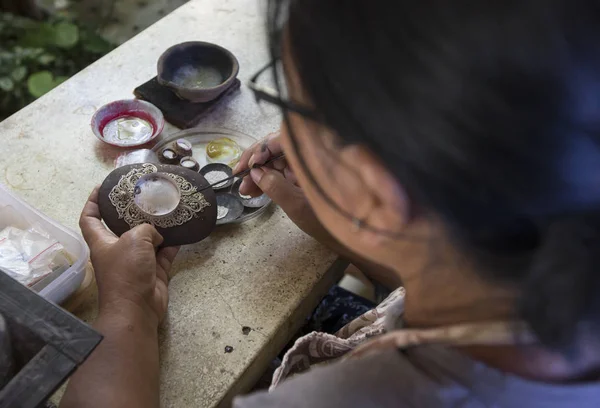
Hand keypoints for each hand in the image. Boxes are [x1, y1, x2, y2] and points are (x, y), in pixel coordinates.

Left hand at [79, 188, 178, 325]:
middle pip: (122, 227)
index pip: (89, 219)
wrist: (137, 308)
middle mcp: (117, 251)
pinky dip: (172, 245)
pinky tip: (181, 232)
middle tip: (145, 197)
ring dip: (157, 228)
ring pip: (147, 240)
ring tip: (167, 212)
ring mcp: (136, 262)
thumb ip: (145, 229)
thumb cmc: (126, 272)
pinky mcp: (153, 272)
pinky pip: (164, 254)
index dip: (92, 203)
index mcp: (102, 242)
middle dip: (132, 212)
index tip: (101, 189)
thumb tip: (156, 235)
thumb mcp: (134, 240)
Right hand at [234, 131, 327, 240]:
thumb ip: (275, 187)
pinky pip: (282, 173)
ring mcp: (307, 167)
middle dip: (256, 162)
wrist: (349, 236)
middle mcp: (310, 156)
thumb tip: (256, 172)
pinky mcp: (304, 177)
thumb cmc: (328, 222)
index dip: (262, 149)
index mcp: (314, 156)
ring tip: (244, 190)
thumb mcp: (298, 206)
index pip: (283, 139)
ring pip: (277, 162)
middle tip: (239, 177)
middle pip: (277, 148)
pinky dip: (267, 180)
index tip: (248, 166)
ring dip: (259, 173)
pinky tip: (253, 189)